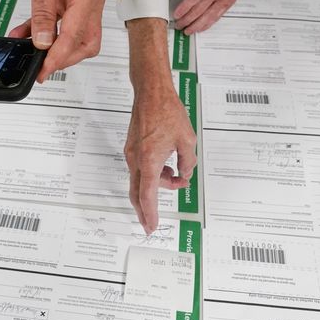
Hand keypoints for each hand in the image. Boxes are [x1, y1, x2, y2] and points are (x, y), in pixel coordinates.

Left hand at [8, 0, 103, 82]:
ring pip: (74, 39)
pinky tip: (25, 37)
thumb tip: (43, 41)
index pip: (76, 34)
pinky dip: (44, 35)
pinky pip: (59, 27)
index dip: (59, 55)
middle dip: (64, 59)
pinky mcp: (67, 3)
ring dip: (54, 49)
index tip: (44, 69)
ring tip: (30, 55)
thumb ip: (43, 12)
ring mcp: (79, 4)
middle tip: (41, 69)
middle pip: (84, 43)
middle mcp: (89, 2)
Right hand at [126, 86, 196, 234]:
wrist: (151, 93)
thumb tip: (184, 173)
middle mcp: (136, 159)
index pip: (148, 196)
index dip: (149, 214)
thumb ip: (187, 163)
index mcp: (149, 160)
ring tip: (178, 177)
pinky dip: (153, 174)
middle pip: (138, 193)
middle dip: (146, 209)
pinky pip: (141, 169)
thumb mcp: (187, 140)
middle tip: (151, 222)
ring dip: (158, 185)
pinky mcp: (132, 148)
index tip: (150, 226)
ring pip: (142, 180)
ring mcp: (132, 154)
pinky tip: (167, 167)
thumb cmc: (167, 111)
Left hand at [173, 0, 263, 34]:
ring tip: (188, 31)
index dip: (183, 8)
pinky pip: (217, 16)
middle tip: (178, 25)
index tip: (176, 14)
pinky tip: (201, 28)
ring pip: (207, 16)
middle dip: (186, 20)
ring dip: (196, 26)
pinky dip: (208, 24)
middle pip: (198, 10)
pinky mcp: (229, 3)